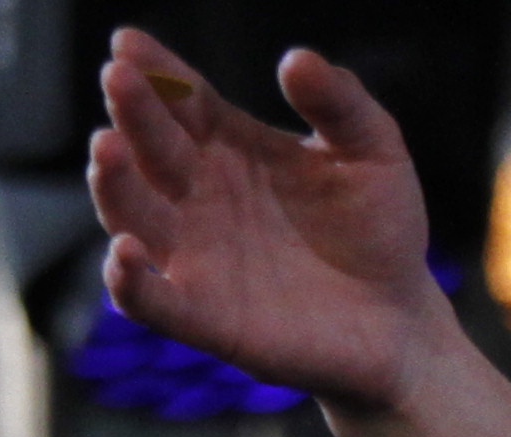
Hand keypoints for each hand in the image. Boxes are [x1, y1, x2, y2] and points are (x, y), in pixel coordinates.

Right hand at [87, 30, 456, 416]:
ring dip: (115, 184)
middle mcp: (198, 197)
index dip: (155, 71)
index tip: (130, 42)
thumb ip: (341, 103)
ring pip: (133, 216)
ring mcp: (197, 257)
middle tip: (119, 77)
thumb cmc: (379, 228)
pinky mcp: (208, 320)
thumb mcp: (374, 152)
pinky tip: (123, 254)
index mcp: (229, 146)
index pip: (183, 101)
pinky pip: (154, 302)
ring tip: (108, 147)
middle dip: (132, 112)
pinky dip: (130, 282)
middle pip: (151, 148)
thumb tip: (299, 60)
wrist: (402, 319)